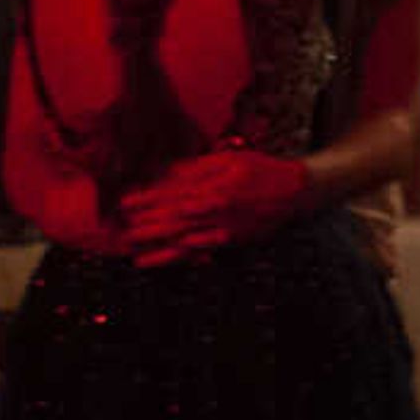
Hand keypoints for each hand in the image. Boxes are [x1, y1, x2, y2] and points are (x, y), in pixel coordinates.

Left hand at [120, 149, 312, 265]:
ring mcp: (222, 229)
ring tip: (135, 254)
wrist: (296, 192)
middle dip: (147, 226)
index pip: (173, 193)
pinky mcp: (229, 241)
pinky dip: (179, 257)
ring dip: (158, 247)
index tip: (126, 203)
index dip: (147, 199)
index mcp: (214, 186)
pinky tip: (161, 260)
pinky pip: (199, 252)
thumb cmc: (262, 170)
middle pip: (174, 220)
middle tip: (122, 232)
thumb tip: (169, 172)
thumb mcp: (230, 159)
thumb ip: (198, 167)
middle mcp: (215, 210)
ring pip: (183, 239)